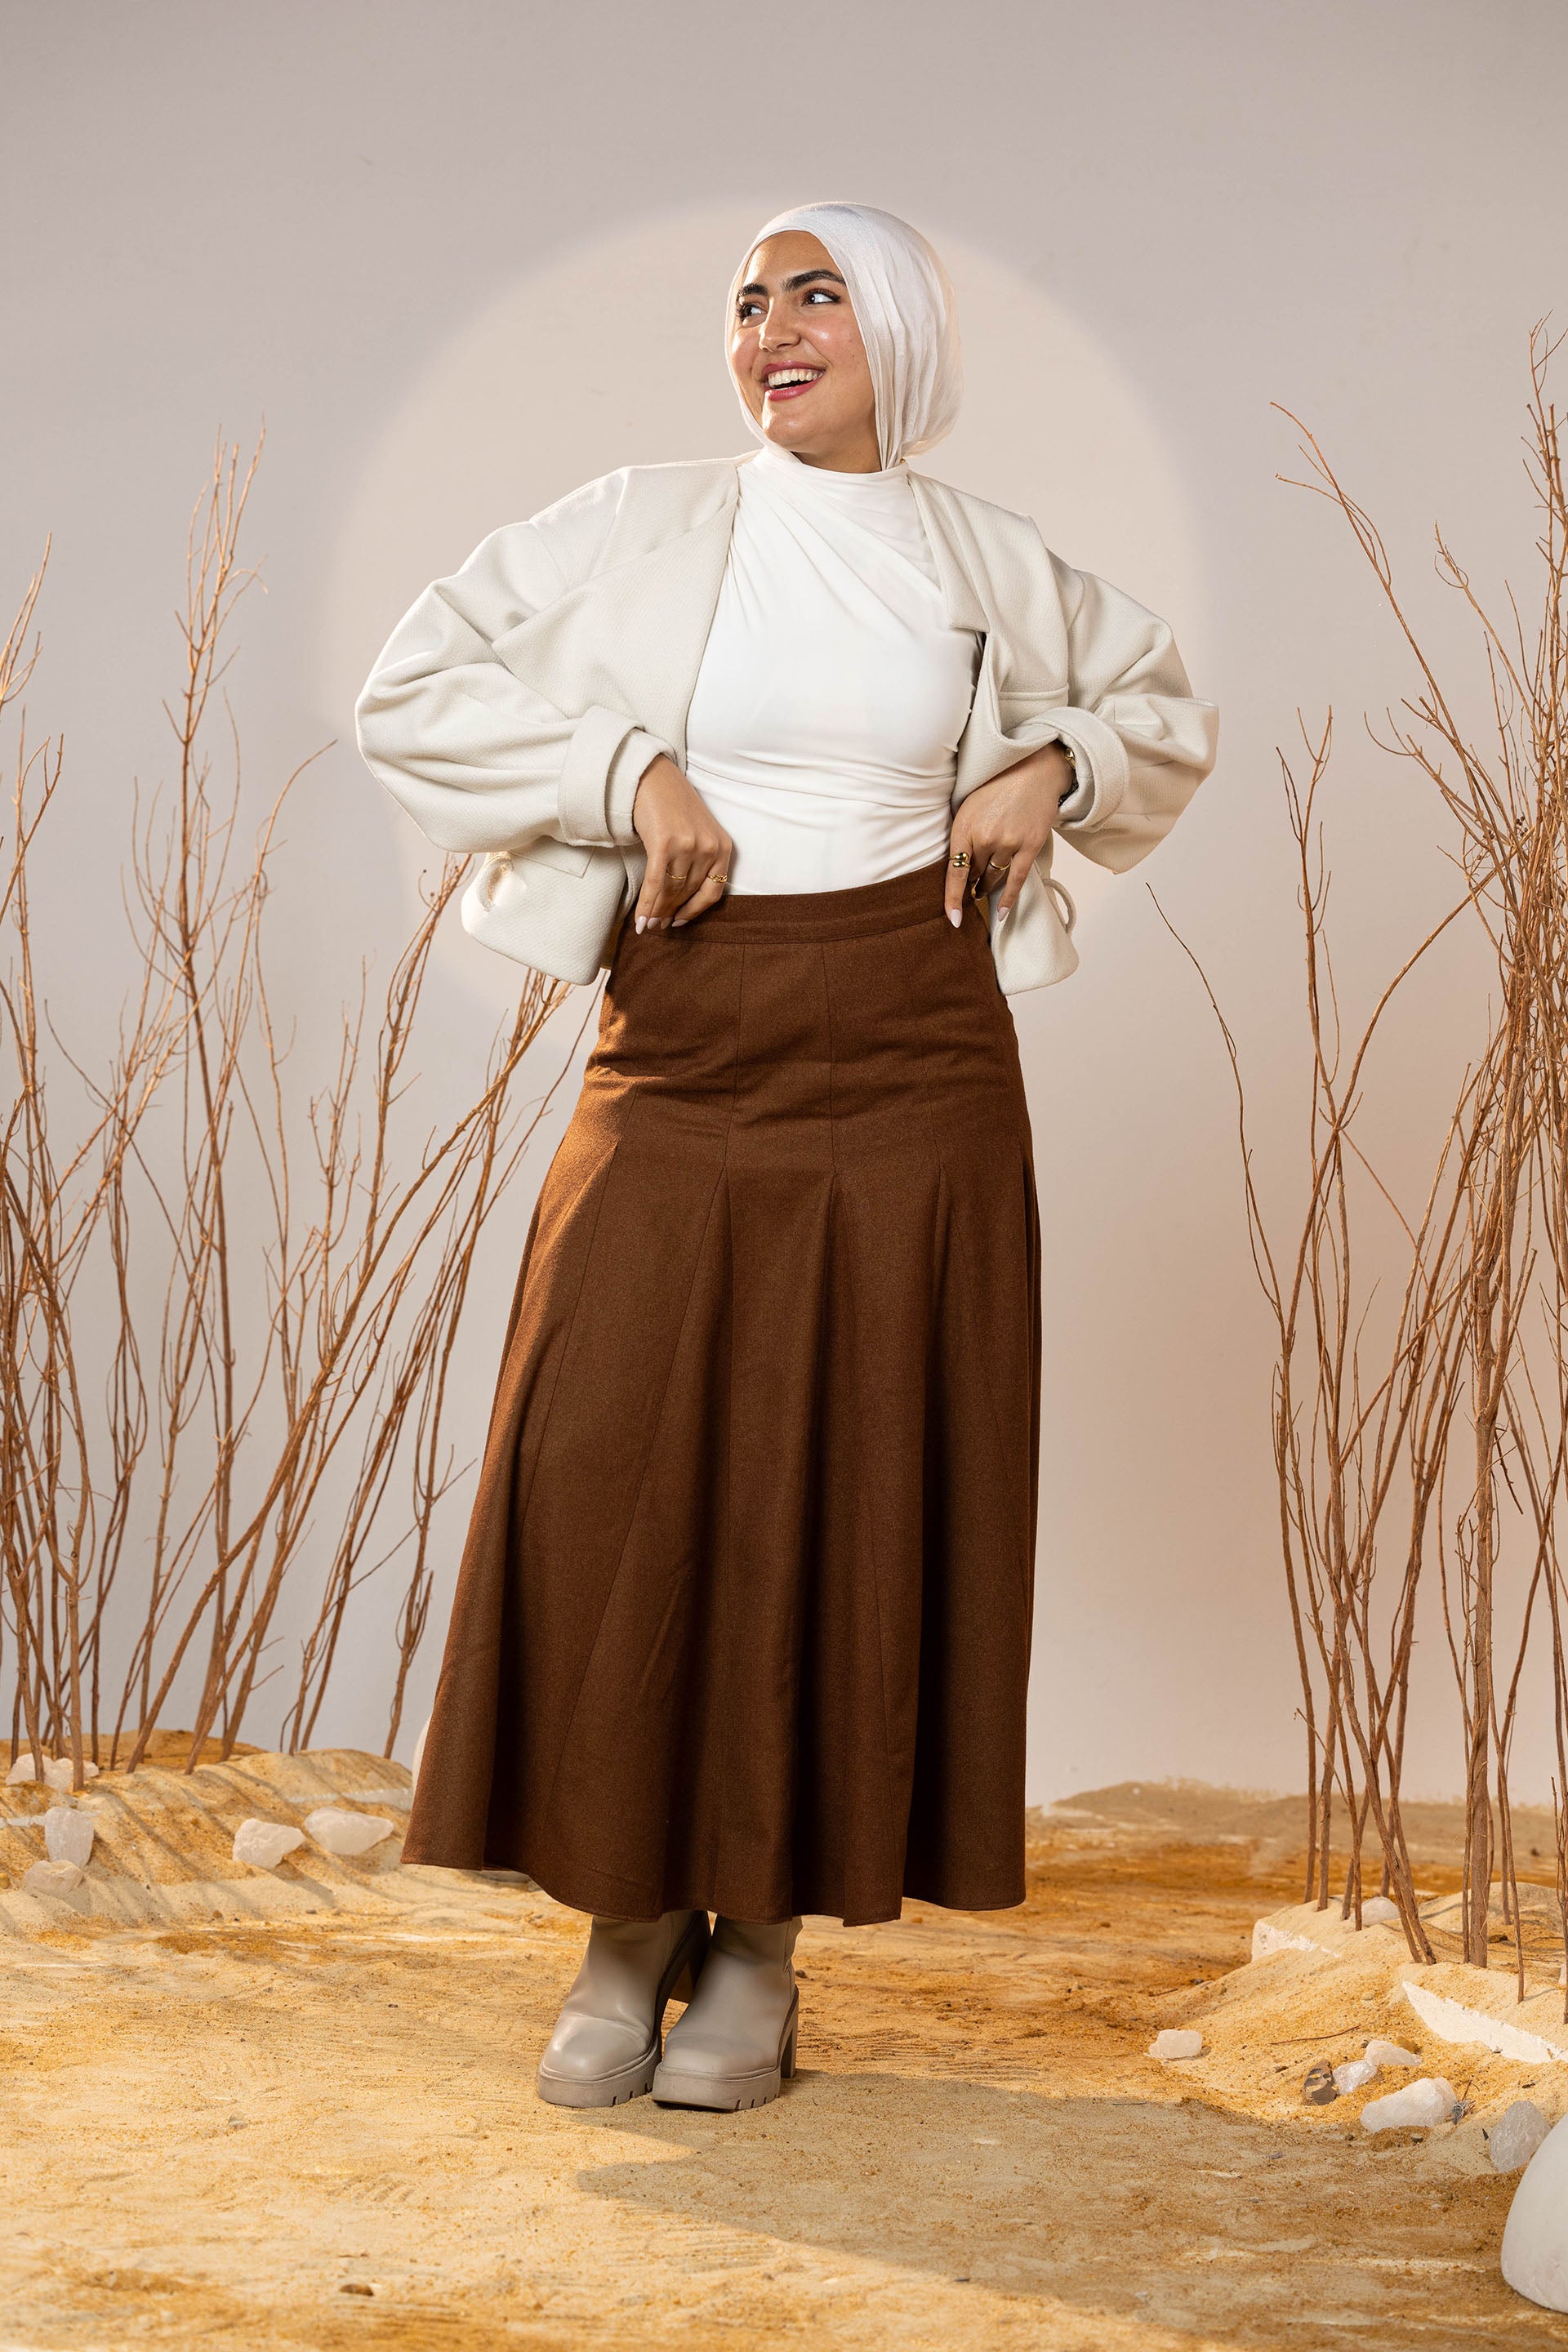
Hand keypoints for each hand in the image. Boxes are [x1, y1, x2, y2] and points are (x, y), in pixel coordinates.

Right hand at [630, 755, 733, 931]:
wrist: (653, 777)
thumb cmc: (674, 806)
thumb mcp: (699, 832)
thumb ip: (700, 860)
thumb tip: (683, 898)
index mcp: (724, 846)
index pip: (713, 892)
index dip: (695, 911)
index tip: (681, 922)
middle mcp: (709, 847)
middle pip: (688, 893)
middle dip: (671, 913)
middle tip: (659, 926)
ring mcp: (688, 846)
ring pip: (672, 891)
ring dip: (657, 912)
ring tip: (648, 925)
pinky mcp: (665, 844)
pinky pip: (656, 884)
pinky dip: (647, 904)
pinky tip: (640, 919)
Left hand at [944, 743, 1072, 928]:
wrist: (1032, 771)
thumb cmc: (996, 788)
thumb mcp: (968, 807)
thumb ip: (962, 835)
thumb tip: (957, 865)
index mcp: (964, 827)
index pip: (954, 872)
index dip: (952, 899)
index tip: (952, 918)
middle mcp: (986, 838)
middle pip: (974, 875)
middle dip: (971, 882)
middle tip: (970, 887)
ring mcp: (1009, 843)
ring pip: (993, 877)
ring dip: (987, 886)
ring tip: (982, 890)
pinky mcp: (1030, 845)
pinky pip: (1017, 880)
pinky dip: (1009, 899)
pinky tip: (1002, 914)